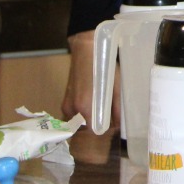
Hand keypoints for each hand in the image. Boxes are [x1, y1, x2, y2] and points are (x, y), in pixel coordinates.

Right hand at [61, 29, 116, 163]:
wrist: (85, 50)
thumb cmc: (103, 67)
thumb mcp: (115, 88)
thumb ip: (116, 110)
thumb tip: (119, 126)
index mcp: (86, 108)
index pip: (93, 132)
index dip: (103, 133)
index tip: (111, 129)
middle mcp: (73, 110)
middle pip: (84, 129)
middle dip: (95, 128)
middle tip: (108, 122)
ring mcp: (66, 105)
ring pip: (77, 124)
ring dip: (88, 122)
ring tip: (101, 113)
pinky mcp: (64, 101)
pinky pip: (73, 116)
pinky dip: (81, 116)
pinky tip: (91, 107)